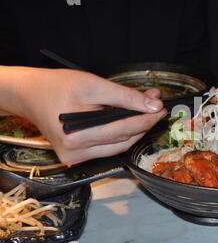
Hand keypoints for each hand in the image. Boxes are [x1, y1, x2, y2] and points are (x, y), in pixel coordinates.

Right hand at [11, 67, 166, 163]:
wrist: (30, 94)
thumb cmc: (57, 86)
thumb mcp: (93, 85)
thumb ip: (125, 97)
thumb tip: (153, 105)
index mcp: (76, 136)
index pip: (124, 130)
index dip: (147, 119)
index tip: (162, 108)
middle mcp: (75, 153)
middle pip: (123, 140)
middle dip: (144, 122)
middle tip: (157, 106)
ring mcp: (75, 158)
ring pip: (118, 147)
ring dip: (135, 130)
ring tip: (147, 111)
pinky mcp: (76, 157)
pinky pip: (107, 148)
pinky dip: (121, 135)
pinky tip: (130, 121)